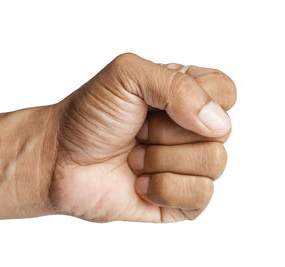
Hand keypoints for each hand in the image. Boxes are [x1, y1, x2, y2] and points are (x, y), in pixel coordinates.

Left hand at [50, 53, 235, 221]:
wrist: (60, 159)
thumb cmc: (90, 116)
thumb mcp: (127, 75)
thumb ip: (176, 85)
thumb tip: (217, 123)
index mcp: (187, 96)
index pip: (225, 92)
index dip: (195, 100)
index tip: (155, 104)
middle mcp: (193, 130)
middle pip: (221, 131)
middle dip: (168, 133)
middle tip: (138, 132)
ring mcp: (190, 166)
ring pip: (214, 163)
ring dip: (162, 160)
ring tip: (135, 158)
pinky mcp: (184, 200)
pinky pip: (201, 196)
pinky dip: (163, 188)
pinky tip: (140, 183)